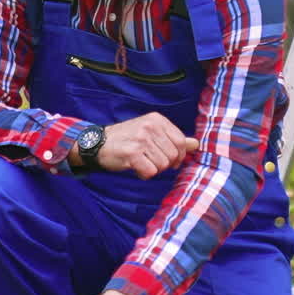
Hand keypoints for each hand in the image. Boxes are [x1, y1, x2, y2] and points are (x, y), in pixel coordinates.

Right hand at [72, 111, 198, 178]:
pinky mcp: (132, 153)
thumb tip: (196, 144)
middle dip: (164, 164)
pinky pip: (150, 172)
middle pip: (173, 155)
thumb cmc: (127, 139)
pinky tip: (136, 168)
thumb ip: (173, 138)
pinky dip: (144, 174)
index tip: (171, 161)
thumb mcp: (151, 133)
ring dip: (153, 169)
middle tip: (150, 162)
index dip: (179, 156)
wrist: (98, 143)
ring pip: (163, 165)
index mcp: (157, 119)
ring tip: (141, 162)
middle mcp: (150, 126)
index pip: (181, 141)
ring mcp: (141, 139)